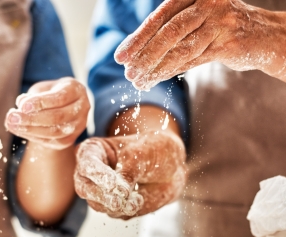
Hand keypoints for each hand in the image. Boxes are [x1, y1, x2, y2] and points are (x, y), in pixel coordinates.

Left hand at [4, 77, 89, 149]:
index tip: (22, 105)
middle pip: (58, 117)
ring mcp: (78, 126)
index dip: (40, 102)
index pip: (60, 98)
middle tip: (12, 117)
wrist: (65, 106)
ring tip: (12, 124)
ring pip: (55, 132)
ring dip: (31, 130)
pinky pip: (52, 141)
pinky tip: (20, 131)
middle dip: (32, 118)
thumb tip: (20, 104)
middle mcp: (82, 109)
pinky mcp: (70, 139)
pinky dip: (34, 137)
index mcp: (76, 90)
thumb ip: (33, 95)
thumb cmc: (52, 92)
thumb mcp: (44, 88)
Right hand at [74, 131, 186, 218]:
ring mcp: (99, 192)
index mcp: (93, 151)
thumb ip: (128, 171)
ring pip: (97, 205)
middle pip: (84, 188)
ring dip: (117, 205)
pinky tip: (140, 199)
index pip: (87, 164)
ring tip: (138, 200)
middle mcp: (91, 173)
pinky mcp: (111, 207)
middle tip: (118, 202)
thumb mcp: (142, 153)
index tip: (113, 184)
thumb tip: (120, 193)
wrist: (172, 168)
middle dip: (102, 196)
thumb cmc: (154, 150)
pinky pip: (114, 214)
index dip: (98, 175)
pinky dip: (127, 210)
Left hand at [114, 0, 285, 89]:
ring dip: (155, 68)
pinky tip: (156, 80)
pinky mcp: (228, 42)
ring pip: (179, 48)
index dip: (138, 38)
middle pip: (167, 32)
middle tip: (127, 73)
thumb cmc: (221, 29)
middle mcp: (207, 3)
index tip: (120, 57)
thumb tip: (136, 54)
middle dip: (143, 55)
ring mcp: (219, 21)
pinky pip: (193, 60)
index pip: (159, 17)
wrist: (263, 36)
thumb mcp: (195, 21)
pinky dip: (171, 72)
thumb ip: (170, 31)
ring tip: (138, 82)